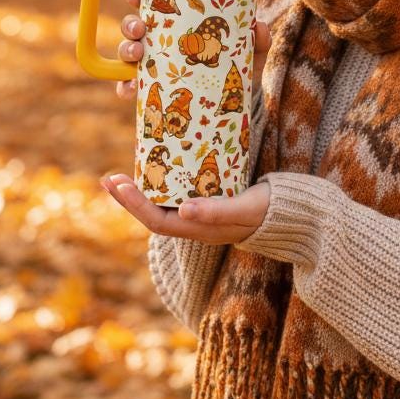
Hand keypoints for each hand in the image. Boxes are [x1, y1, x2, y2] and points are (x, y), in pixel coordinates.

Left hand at [99, 172, 270, 243]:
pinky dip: (162, 183)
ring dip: (141, 190)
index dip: (135, 205)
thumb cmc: (267, 211)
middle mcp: (194, 224)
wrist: (290, 214)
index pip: (157, 221)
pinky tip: (158, 167)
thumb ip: (216, 212)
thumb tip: (183, 211)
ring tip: (122, 174)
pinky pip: (177, 194)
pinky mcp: (208, 200)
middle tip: (109, 179)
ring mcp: (201, 214)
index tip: (118, 184)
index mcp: (199, 230)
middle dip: (129, 198)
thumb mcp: (243, 209)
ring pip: (163, 204)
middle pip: (153, 214)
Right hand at [115, 0, 271, 99]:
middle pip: (135, 26)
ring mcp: (152, 66)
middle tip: (140, 28)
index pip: (155, 5)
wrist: (238, 103)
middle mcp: (161, 42)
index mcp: (180, 24)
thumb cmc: (239, 68)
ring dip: (127, 49)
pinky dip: (124, 86)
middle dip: (131, 23)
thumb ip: (259, 39)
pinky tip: (130, 88)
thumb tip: (258, 26)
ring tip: (138, 52)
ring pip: (128, 52)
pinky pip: (128, 86)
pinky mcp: (150, 90)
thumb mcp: (251, 52)